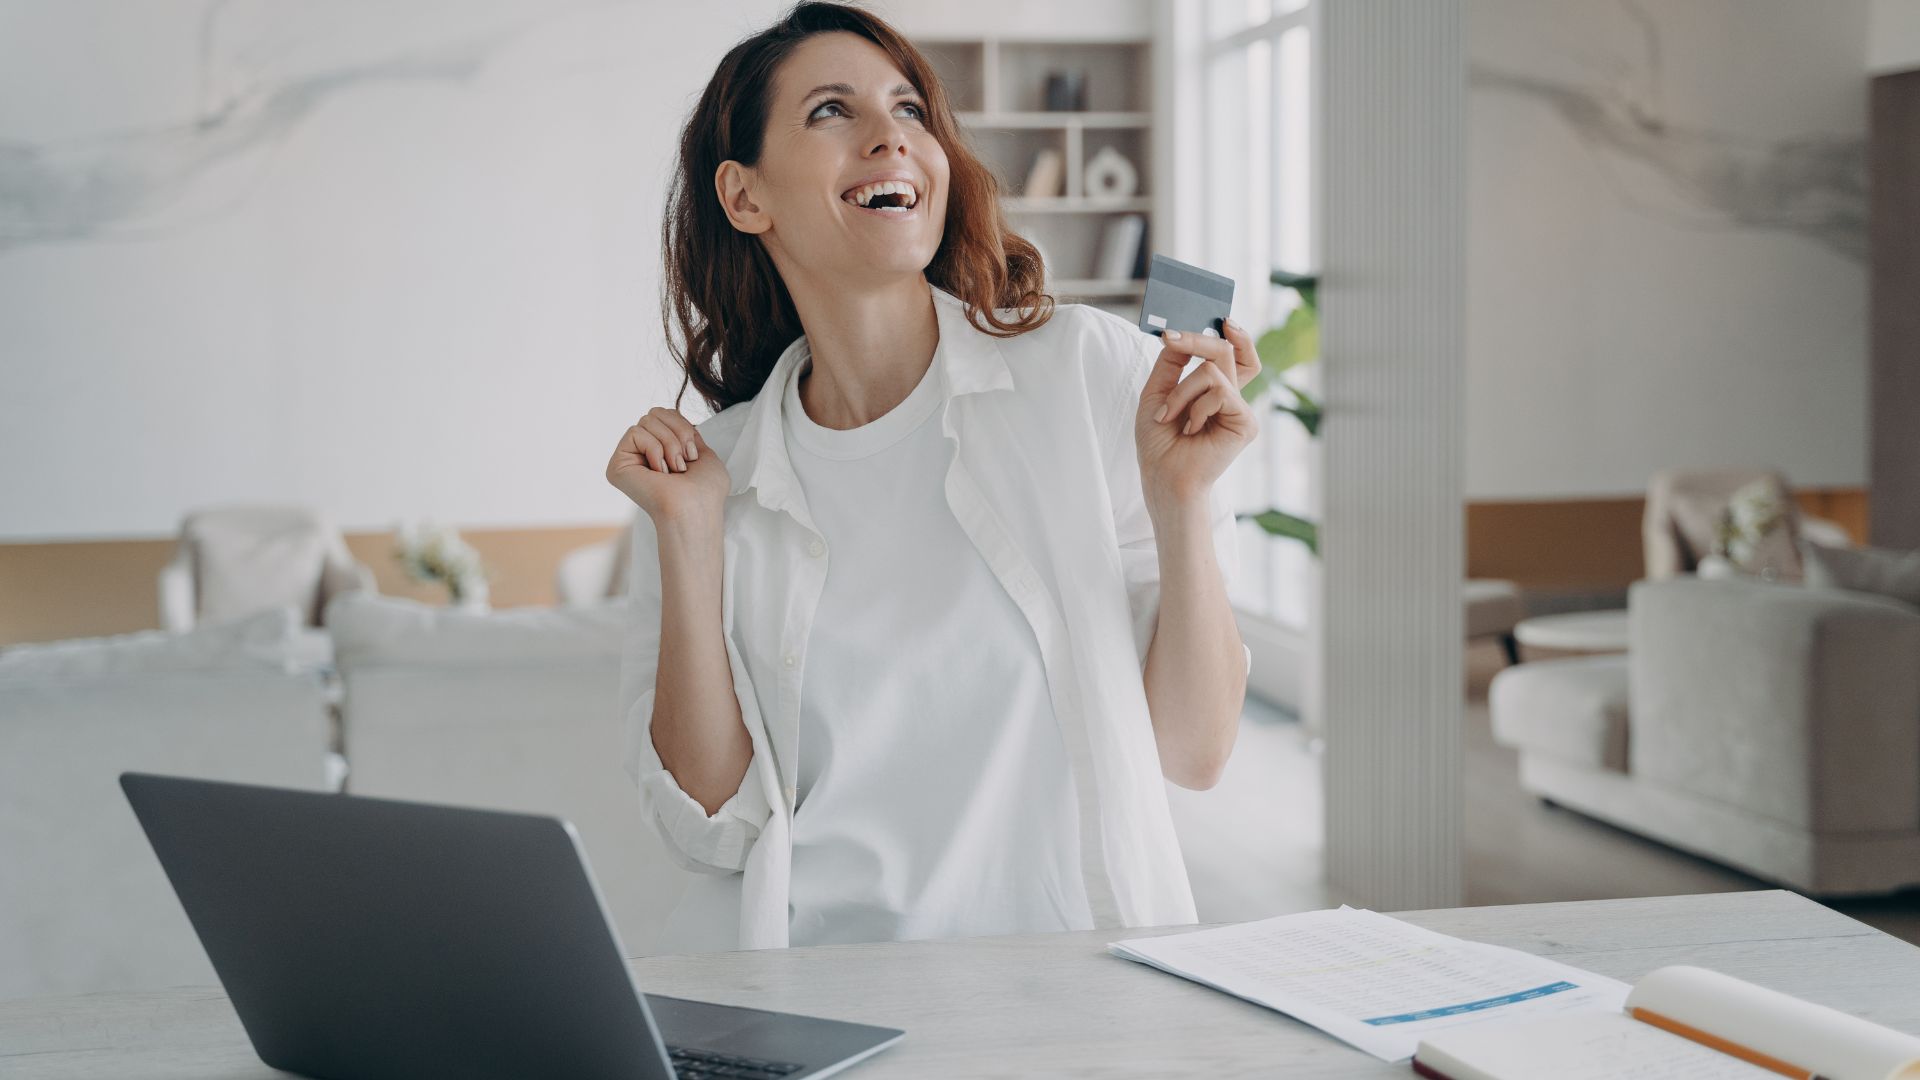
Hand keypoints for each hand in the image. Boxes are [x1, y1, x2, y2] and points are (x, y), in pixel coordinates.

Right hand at [605, 407, 729, 524]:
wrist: (696, 508)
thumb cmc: (706, 490)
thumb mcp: (704, 452)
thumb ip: (685, 432)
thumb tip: (670, 415)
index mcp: (662, 452)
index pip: (666, 414)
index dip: (683, 426)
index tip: (694, 454)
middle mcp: (642, 455)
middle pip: (655, 412)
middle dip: (678, 432)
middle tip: (684, 461)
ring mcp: (629, 460)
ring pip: (646, 420)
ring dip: (669, 443)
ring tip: (674, 470)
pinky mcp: (617, 465)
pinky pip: (635, 432)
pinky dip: (654, 449)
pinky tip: (658, 473)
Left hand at [1135, 326, 1257, 506]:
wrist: (1163, 477)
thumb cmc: (1159, 442)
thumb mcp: (1157, 393)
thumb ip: (1171, 363)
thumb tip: (1178, 333)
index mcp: (1214, 391)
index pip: (1235, 355)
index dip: (1235, 335)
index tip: (1222, 318)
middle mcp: (1230, 398)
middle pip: (1226, 351)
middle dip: (1196, 340)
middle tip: (1170, 338)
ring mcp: (1240, 409)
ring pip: (1213, 370)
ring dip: (1181, 391)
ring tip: (1170, 416)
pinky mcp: (1246, 422)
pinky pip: (1219, 391)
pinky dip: (1195, 406)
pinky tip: (1191, 429)